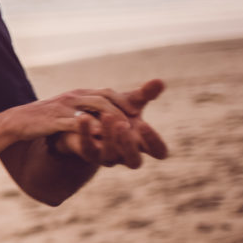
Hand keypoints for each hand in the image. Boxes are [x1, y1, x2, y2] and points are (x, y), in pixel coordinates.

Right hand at [5, 88, 143, 163]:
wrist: (16, 122)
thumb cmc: (43, 119)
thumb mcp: (65, 111)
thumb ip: (84, 111)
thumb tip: (104, 121)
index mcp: (77, 94)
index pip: (106, 93)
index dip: (124, 101)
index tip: (138, 112)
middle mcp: (73, 97)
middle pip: (104, 97)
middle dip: (123, 108)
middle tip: (137, 121)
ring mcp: (65, 107)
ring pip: (95, 106)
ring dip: (113, 116)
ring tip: (126, 129)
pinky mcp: (56, 119)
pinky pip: (78, 122)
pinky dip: (92, 128)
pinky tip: (103, 137)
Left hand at [52, 79, 168, 167]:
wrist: (86, 118)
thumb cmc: (116, 111)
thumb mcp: (131, 102)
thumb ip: (145, 94)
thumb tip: (159, 81)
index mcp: (142, 144)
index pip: (159, 151)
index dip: (154, 141)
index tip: (144, 124)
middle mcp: (127, 155)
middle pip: (134, 161)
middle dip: (129, 144)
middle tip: (123, 124)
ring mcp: (107, 157)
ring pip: (110, 155)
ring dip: (108, 136)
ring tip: (106, 116)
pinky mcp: (88, 153)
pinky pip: (86, 148)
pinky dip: (85, 133)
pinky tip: (83, 116)